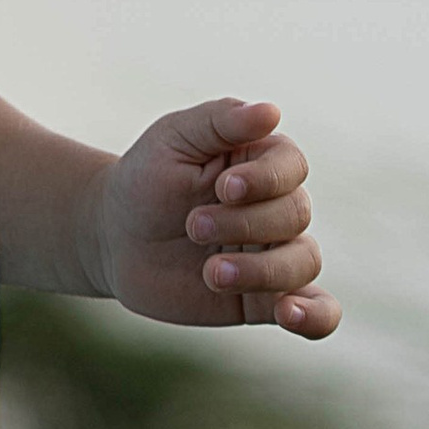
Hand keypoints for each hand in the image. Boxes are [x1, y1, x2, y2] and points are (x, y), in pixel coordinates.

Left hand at [95, 97, 334, 339]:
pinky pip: (314, 310)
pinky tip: (290, 315)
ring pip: (304, 261)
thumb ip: (220, 122)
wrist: (112, 238)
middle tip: (192, 225)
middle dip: (244, 223)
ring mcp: (273, 254)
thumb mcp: (173, 138)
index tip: (222, 187)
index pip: (291, 167)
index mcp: (261, 162)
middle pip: (296, 214)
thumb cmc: (145, 178)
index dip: (265, 179)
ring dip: (263, 270)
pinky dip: (316, 317)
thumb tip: (272, 112)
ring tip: (212, 272)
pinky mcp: (263, 298)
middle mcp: (275, 207)